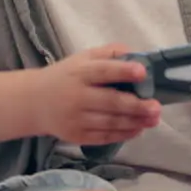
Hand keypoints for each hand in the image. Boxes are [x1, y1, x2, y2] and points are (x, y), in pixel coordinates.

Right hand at [31, 44, 160, 145]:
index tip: (142, 72)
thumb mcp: (82, 58)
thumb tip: (135, 55)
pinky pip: (103, 137)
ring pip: (110, 122)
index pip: (103, 71)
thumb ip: (108, 54)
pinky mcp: (76, 135)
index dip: (123, 71)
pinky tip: (138, 130)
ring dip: (134, 122)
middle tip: (156, 107)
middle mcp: (77, 96)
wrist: (33, 102)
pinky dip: (122, 135)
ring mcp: (76, 119)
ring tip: (153, 120)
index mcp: (80, 73)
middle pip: (110, 102)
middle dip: (136, 106)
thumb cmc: (65, 76)